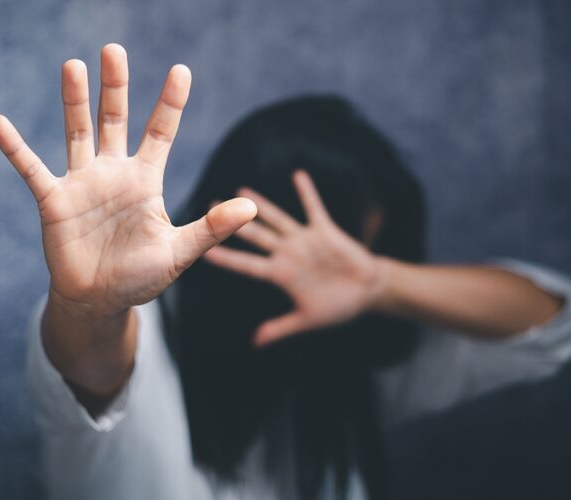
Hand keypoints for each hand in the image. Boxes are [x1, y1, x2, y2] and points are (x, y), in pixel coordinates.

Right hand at [0, 44, 256, 316]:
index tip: (181, 70)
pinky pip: (31, 169)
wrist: (100, 301)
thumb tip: (251, 208)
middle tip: (114, 50)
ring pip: (78, 132)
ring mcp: (83, 183)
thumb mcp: (179, 251)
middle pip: (115, 119)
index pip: (161, 132)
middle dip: (115, 86)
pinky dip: (15, 148)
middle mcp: (114, 173)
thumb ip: (211, 228)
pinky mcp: (54, 201)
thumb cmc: (141, 276)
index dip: (170, 102)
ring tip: (73, 65)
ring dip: (75, 100)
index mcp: (146, 181)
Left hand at [204, 170, 383, 345]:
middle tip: (210, 207)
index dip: (227, 259)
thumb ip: (281, 328)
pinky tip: (298, 175)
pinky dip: (307, 193)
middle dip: (233, 223)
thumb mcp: (308, 319)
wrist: (367, 291)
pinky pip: (314, 209)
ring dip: (261, 205)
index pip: (248, 265)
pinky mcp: (325, 231)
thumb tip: (255, 343)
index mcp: (281, 274)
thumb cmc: (338, 306)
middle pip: (255, 236)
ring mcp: (305, 241)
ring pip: (277, 219)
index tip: (203, 253)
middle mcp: (288, 254)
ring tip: (241, 190)